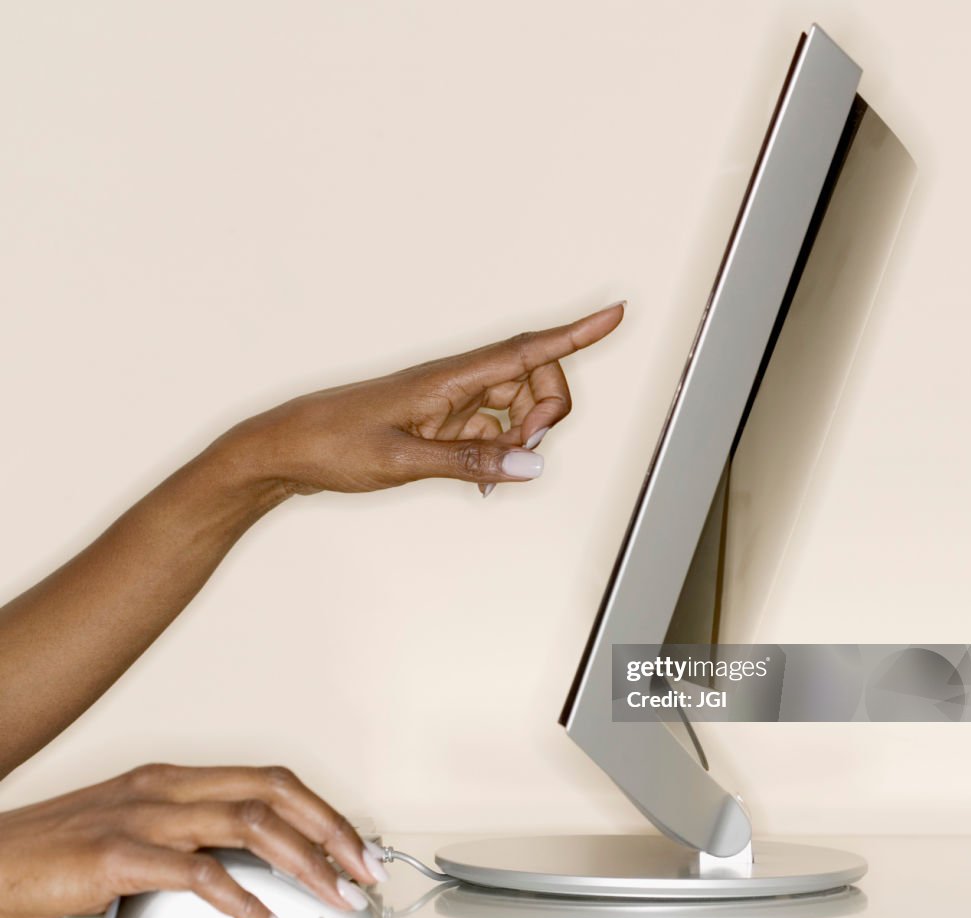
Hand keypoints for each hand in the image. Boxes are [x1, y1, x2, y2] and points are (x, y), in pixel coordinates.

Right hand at [0, 764, 384, 917]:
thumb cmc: (55, 854)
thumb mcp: (136, 833)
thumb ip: (193, 839)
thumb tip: (257, 869)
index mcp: (176, 779)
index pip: (270, 780)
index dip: (321, 810)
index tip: (355, 846)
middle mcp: (168, 786)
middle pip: (274, 791)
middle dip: (330, 828)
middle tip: (365, 869)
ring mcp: (144, 815)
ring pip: (250, 824)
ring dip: (305, 862)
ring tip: (336, 897)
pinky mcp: (117, 854)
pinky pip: (201, 874)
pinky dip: (248, 902)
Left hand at [229, 301, 625, 495]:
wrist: (286, 449)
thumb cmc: (333, 444)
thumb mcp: (402, 461)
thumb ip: (469, 462)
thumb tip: (531, 465)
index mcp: (448, 378)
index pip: (525, 349)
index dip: (575, 334)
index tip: (616, 314)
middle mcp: (456, 382)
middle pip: (534, 380)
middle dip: (544, 416)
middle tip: (514, 458)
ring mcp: (451, 402)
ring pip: (516, 407)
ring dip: (520, 441)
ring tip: (488, 477)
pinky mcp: (442, 422)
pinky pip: (493, 431)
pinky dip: (499, 454)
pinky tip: (482, 482)